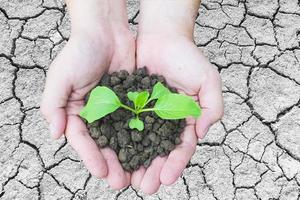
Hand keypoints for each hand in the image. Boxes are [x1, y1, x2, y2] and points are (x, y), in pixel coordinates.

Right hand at [41, 0, 134, 189]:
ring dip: (129, 156)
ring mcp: (116, 109)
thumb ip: (53, 105)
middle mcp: (97, 114)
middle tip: (121, 182)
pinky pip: (138, 121)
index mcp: (77, 112)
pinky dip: (144, 136)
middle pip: (104, 144)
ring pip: (123, 137)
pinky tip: (152, 149)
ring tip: (137, 174)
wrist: (106, 32)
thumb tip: (55, 134)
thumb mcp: (60, 77)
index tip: (101, 172)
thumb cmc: (80, 52)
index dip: (91, 156)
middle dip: (112, 163)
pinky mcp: (133, 102)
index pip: (83, 140)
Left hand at [131, 35, 222, 192]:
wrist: (162, 37)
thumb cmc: (187, 57)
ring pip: (140, 143)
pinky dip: (119, 140)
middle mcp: (165, 122)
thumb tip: (202, 132)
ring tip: (127, 180)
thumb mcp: (208, 80)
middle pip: (159, 152)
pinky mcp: (130, 105)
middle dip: (153, 170)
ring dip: (135, 162)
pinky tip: (113, 154)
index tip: (167, 177)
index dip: (175, 163)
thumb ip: (213, 106)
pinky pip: (124, 125)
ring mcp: (147, 115)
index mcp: (185, 120)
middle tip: (145, 187)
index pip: (181, 147)